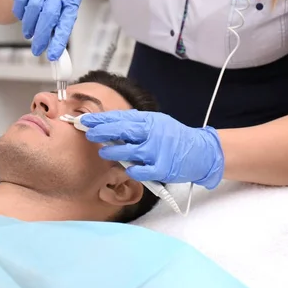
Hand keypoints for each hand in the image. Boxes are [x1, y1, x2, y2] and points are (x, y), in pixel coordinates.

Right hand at [13, 0, 82, 60]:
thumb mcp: (65, 6)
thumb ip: (60, 24)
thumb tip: (55, 47)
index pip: (66, 22)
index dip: (59, 40)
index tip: (54, 55)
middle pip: (48, 16)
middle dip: (41, 36)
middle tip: (37, 49)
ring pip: (33, 9)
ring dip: (29, 27)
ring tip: (29, 34)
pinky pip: (21, 3)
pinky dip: (21, 15)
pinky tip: (24, 18)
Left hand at [80, 110, 224, 188]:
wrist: (202, 152)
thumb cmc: (175, 137)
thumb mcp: (156, 123)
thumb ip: (136, 123)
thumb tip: (110, 122)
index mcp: (150, 121)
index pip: (121, 117)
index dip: (101, 119)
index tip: (85, 120)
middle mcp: (152, 134)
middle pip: (122, 130)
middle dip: (102, 131)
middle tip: (88, 132)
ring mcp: (157, 151)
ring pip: (128, 151)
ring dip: (113, 151)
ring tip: (104, 152)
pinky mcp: (162, 169)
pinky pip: (140, 170)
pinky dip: (131, 169)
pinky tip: (127, 168)